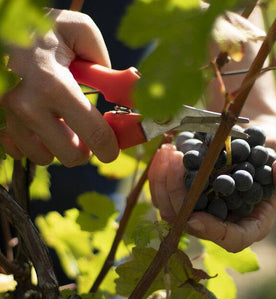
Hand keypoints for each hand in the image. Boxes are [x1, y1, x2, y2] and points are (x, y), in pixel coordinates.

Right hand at [0, 9, 118, 165]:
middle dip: (86, 149)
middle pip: (71, 155)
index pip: (94, 135)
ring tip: (62, 123)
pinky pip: (20, 152)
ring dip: (58, 146)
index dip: (110, 147)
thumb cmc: (47, 30)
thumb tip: (128, 96)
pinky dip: (34, 144)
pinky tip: (41, 126)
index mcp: (54, 85)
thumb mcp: (82, 33)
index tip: (113, 148)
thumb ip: (108, 67)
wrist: (7, 28)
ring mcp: (9, 116)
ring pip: (45, 158)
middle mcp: (27, 105)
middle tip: (88, 134)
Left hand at [148, 125, 275, 251]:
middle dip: (178, 196)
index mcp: (253, 221)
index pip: (233, 239)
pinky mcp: (186, 190)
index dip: (213, 233)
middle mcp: (224, 219)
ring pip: (172, 209)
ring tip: (169, 153)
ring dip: (164, 183)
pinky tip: (166, 150)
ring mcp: (203, 206)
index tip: (195, 217)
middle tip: (176, 163)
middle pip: (194, 225)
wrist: (255, 136)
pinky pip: (165, 191)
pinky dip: (161, 173)